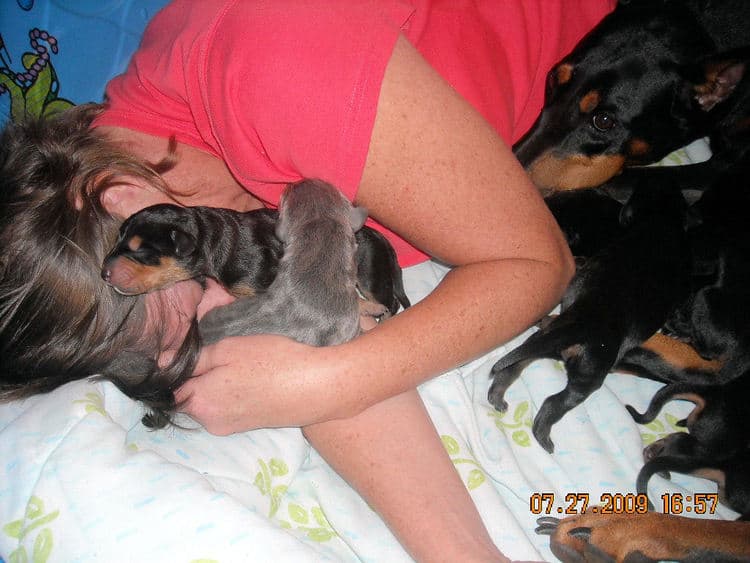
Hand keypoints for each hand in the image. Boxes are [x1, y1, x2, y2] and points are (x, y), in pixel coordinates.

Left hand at [174, 334, 338, 433]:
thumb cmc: (272, 361)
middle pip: (191, 395)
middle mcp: (210, 422)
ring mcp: (230, 428)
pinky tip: (255, 379)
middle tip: (226, 354)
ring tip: (245, 366)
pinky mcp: (249, 427)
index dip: (182, 367)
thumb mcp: (228, 349)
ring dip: (220, 385)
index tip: (200, 352)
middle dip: (202, 377)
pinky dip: (236, 393)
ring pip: (211, 401)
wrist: (317, 387)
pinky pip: (229, 408)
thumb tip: (162, 363)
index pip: (172, 387)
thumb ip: (193, 359)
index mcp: (199, 402)